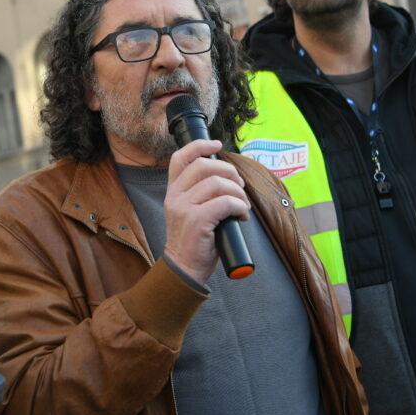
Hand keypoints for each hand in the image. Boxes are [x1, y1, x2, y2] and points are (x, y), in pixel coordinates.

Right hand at [163, 139, 249, 284]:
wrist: (184, 269)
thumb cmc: (194, 241)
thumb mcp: (190, 211)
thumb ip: (200, 193)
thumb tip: (228, 176)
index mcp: (173, 191)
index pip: (181, 157)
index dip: (200, 146)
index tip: (218, 145)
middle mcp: (175, 196)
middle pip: (205, 165)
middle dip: (229, 172)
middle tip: (239, 187)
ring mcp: (184, 208)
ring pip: (218, 183)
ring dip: (238, 192)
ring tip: (242, 205)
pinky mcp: (196, 220)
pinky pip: (225, 202)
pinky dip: (240, 206)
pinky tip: (242, 215)